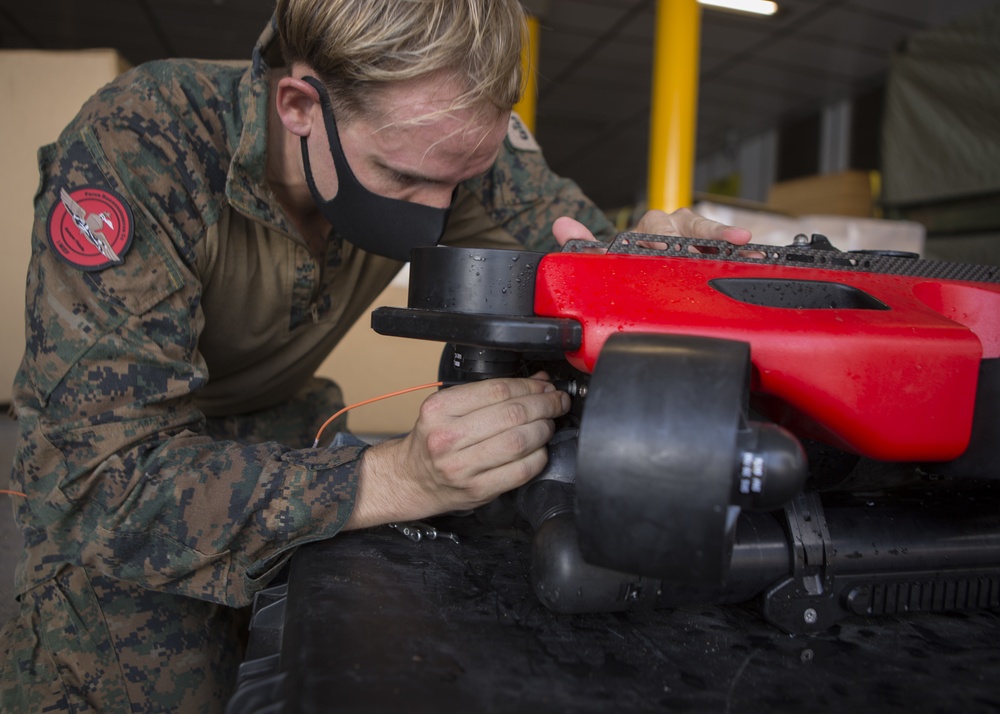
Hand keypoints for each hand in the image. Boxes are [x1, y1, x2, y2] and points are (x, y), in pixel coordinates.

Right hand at [344, 373, 569, 528]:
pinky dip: (538, 457)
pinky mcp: (477, 490)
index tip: (546, 386)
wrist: (412, 478)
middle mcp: (447, 438)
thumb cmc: (435, 440)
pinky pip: (520, 470)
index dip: (530, 386)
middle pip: (512, 414)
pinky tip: (539, 450)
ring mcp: (462, 467)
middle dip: (544, 405)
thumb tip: (538, 381)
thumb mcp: (451, 408)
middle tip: (557, 402)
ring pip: (519, 441)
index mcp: (439, 410)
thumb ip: (492, 394)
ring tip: (548, 424)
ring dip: (543, 430)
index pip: (497, 390)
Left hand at [552, 207, 751, 246]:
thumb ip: (584, 245)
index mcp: (644, 231)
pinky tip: (752, 250)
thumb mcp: (605, 259)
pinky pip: (723, 242)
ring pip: (705, 233)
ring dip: (723, 238)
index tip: (662, 248)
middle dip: (692, 241)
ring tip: (742, 244)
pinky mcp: (707, 243)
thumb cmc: (627, 263)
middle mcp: (668, 228)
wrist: (641, 265)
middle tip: (696, 254)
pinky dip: (736, 245)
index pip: (652, 232)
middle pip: (681, 230)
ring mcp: (689, 234)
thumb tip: (561, 225)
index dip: (658, 241)